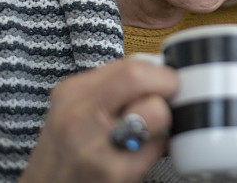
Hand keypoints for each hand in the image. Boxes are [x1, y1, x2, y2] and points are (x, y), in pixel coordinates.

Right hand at [20, 58, 177, 182]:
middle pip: (138, 78)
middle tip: (168, 98)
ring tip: (149, 129)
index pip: (130, 65)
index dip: (158, 72)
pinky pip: (156, 146)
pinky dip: (157, 147)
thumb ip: (111, 87)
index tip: (163, 82)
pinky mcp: (114, 173)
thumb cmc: (67, 152)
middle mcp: (79, 116)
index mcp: (72, 93)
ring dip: (163, 119)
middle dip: (166, 85)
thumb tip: (156, 71)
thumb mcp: (75, 109)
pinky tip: (140, 153)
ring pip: (156, 112)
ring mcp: (95, 146)